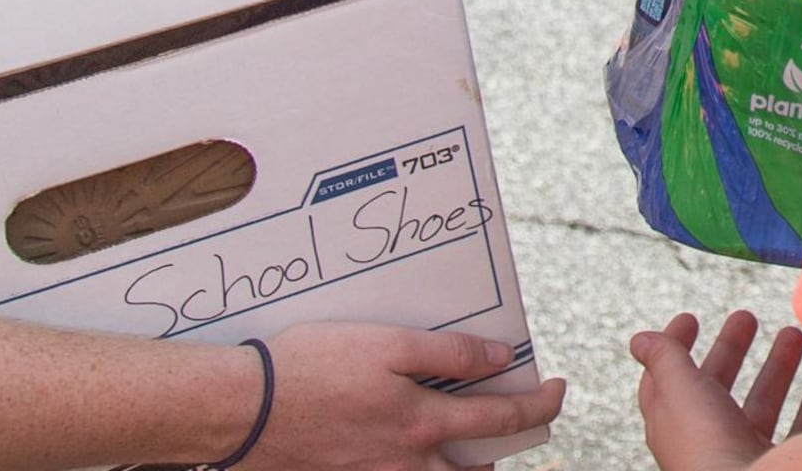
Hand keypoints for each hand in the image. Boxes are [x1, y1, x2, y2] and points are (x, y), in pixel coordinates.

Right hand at [248, 320, 564, 470]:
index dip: (540, 405)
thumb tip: (502, 358)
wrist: (241, 410)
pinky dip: (415, 468)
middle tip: (509, 424)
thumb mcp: (386, 344)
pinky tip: (405, 447)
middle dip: (499, 453)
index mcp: (421, 424)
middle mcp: (405, 462)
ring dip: (457, 467)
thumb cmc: (310, 367)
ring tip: (461, 442)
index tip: (559, 389)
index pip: (502, 419)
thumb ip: (448, 354)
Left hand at [629, 312, 801, 470]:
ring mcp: (742, 456)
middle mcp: (707, 443)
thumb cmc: (709, 448)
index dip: (673, 346)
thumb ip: (665, 360)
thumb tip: (640, 339)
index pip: (665, 381)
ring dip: (775, 370)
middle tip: (747, 317)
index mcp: (674, 425)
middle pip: (714, 389)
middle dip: (730, 349)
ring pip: (758, 407)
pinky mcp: (777, 466)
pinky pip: (793, 434)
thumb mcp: (680, 391)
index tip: (692, 318)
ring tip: (793, 335)